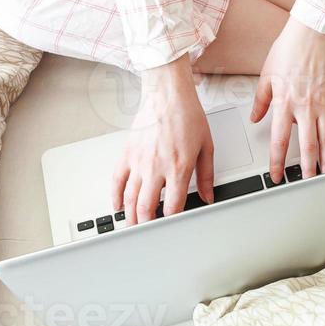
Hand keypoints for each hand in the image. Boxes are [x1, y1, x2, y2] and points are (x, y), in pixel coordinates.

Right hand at [113, 59, 213, 223]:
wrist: (167, 94)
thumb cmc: (187, 115)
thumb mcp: (206, 147)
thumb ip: (206, 175)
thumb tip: (208, 195)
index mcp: (178, 168)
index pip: (173, 206)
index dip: (173, 220)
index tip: (173, 224)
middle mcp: (156, 168)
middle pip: (146, 207)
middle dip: (147, 224)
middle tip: (149, 231)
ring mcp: (139, 162)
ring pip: (130, 198)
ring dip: (130, 216)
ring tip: (133, 225)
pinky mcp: (127, 154)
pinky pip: (117, 181)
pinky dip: (116, 197)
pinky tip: (118, 206)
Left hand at [252, 17, 324, 181]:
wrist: (312, 32)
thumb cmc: (289, 49)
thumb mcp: (267, 75)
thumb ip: (260, 100)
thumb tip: (254, 117)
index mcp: (285, 103)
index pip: (280, 140)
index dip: (277, 161)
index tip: (276, 175)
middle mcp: (306, 107)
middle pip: (307, 145)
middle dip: (307, 169)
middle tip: (306, 184)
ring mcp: (324, 103)